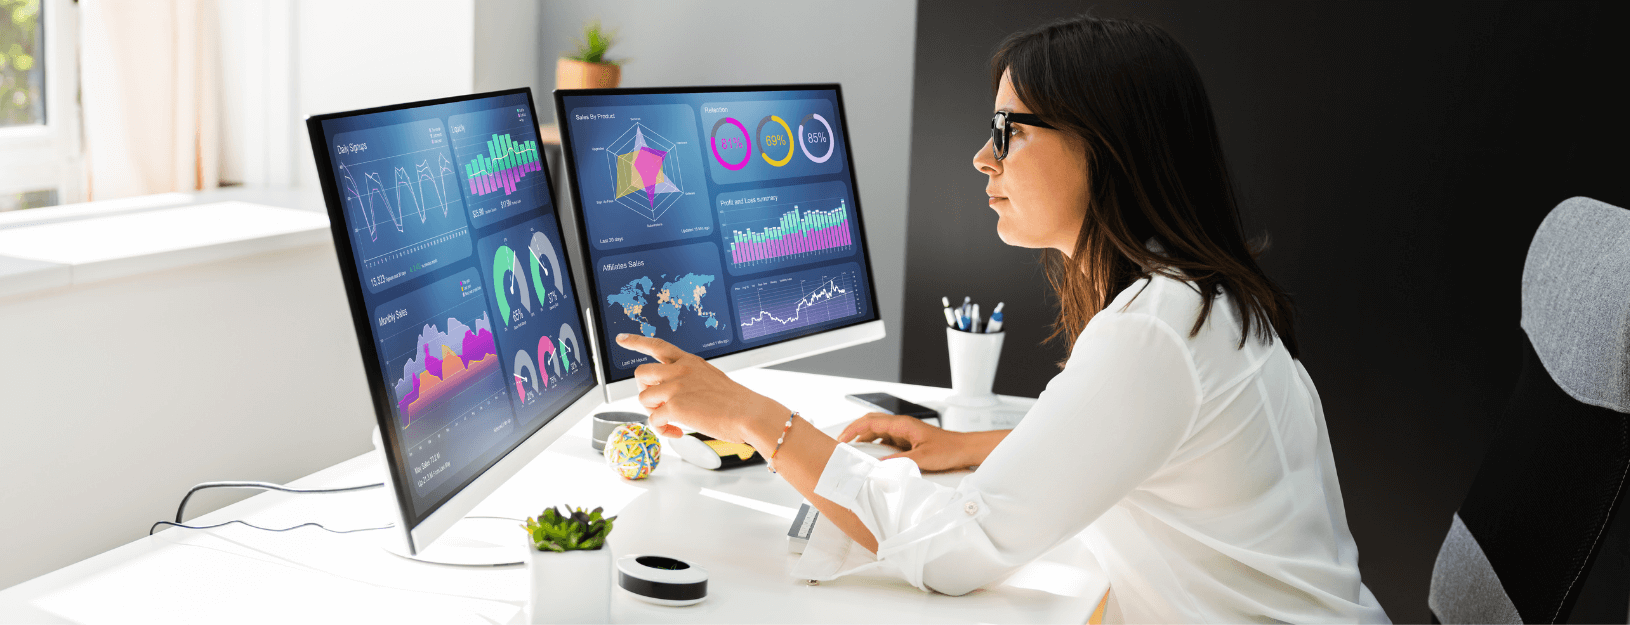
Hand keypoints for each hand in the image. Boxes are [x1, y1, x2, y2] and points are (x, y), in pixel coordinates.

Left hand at [619, 334, 787, 448]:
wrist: (749, 413)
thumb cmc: (736, 402)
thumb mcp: (711, 378)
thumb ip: (689, 379)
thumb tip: (672, 394)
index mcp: (689, 361)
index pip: (658, 345)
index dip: (637, 342)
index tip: (622, 338)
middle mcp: (679, 370)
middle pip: (641, 373)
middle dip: (644, 389)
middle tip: (659, 403)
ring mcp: (675, 387)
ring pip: (644, 399)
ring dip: (654, 412)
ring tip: (673, 420)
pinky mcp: (674, 406)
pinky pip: (653, 420)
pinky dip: (663, 430)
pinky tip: (678, 431)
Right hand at [839, 413, 982, 470]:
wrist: (964, 449)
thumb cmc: (949, 449)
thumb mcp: (923, 458)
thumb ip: (900, 461)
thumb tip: (881, 465)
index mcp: (903, 424)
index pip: (871, 421)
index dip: (853, 429)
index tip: (842, 438)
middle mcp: (902, 426)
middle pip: (871, 423)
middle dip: (854, 432)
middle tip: (841, 443)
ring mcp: (904, 433)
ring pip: (878, 432)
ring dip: (864, 440)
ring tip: (854, 451)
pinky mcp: (908, 441)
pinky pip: (886, 441)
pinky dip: (876, 447)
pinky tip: (874, 458)